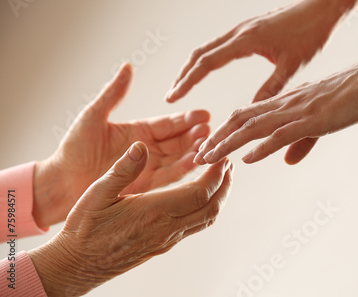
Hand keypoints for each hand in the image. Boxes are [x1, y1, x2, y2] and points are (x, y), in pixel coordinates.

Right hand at [29, 142, 233, 295]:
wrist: (77, 265)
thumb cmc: (84, 229)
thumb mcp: (97, 193)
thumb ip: (123, 169)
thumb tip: (142, 146)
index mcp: (153, 211)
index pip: (199, 193)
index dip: (216, 174)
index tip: (222, 157)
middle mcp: (166, 228)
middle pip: (211, 207)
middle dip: (225, 184)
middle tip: (228, 164)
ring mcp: (166, 240)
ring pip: (205, 219)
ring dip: (218, 197)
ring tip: (220, 177)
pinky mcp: (163, 245)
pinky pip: (194, 226)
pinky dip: (205, 208)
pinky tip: (198, 197)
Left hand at [34, 64, 210, 227]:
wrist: (61, 182)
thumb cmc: (73, 148)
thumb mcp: (94, 116)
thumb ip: (114, 94)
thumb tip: (128, 67)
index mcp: (139, 131)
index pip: (169, 124)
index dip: (187, 119)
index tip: (204, 114)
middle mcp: (148, 150)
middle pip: (179, 141)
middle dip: (196, 136)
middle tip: (210, 130)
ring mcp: (148, 168)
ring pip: (178, 159)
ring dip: (193, 153)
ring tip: (208, 146)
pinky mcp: (145, 186)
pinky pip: (168, 178)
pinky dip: (183, 171)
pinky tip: (195, 164)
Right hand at [166, 0, 337, 103]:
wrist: (321, 8)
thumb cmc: (310, 33)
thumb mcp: (291, 65)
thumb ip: (271, 88)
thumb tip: (251, 111)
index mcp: (246, 41)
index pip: (206, 63)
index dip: (187, 81)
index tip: (173, 96)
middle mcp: (239, 32)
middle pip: (200, 53)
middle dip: (184, 75)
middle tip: (171, 95)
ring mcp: (242, 29)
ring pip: (208, 47)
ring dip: (193, 66)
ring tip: (183, 84)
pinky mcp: (248, 29)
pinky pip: (219, 44)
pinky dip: (206, 58)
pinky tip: (206, 69)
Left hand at [194, 56, 357, 164]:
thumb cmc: (352, 94)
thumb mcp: (323, 122)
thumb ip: (302, 141)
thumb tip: (287, 161)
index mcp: (285, 102)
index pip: (246, 115)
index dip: (225, 131)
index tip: (209, 145)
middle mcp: (285, 104)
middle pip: (241, 120)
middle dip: (217, 138)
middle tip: (196, 155)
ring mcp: (298, 110)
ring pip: (254, 127)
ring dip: (229, 143)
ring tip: (208, 158)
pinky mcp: (314, 118)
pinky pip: (282, 133)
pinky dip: (262, 147)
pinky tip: (247, 158)